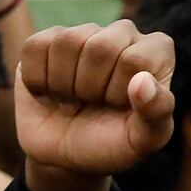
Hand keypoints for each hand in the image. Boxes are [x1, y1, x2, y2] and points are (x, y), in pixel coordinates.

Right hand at [15, 20, 175, 190]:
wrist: (65, 156)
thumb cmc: (110, 144)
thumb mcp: (142, 140)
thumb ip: (155, 113)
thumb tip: (142, 81)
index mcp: (156, 51)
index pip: (134, 59)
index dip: (117, 92)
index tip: (117, 107)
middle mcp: (122, 34)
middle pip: (100, 46)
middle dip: (88, 87)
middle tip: (91, 103)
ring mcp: (83, 34)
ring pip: (66, 42)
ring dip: (61, 84)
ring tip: (71, 98)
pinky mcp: (46, 40)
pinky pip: (34, 47)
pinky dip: (36, 80)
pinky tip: (49, 91)